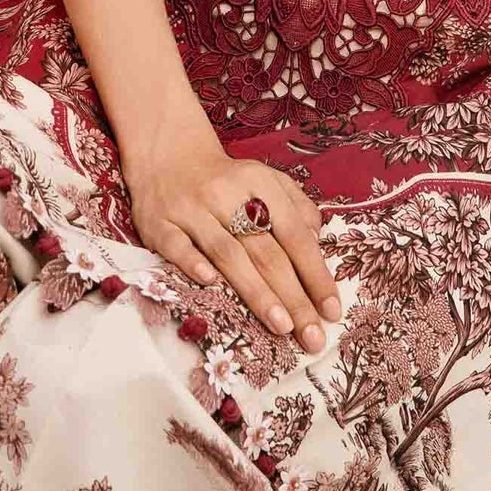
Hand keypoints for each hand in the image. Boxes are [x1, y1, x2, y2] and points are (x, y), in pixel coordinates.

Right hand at [123, 124, 341, 352]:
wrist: (168, 154)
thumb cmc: (227, 179)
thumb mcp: (267, 180)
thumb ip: (297, 207)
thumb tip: (318, 243)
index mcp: (259, 182)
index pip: (294, 232)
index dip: (315, 272)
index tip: (332, 310)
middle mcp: (226, 194)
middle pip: (265, 250)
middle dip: (293, 296)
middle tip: (312, 336)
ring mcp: (191, 209)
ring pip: (227, 253)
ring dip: (256, 292)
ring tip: (281, 327)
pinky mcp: (159, 223)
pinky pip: (177, 246)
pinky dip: (194, 265)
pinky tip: (212, 286)